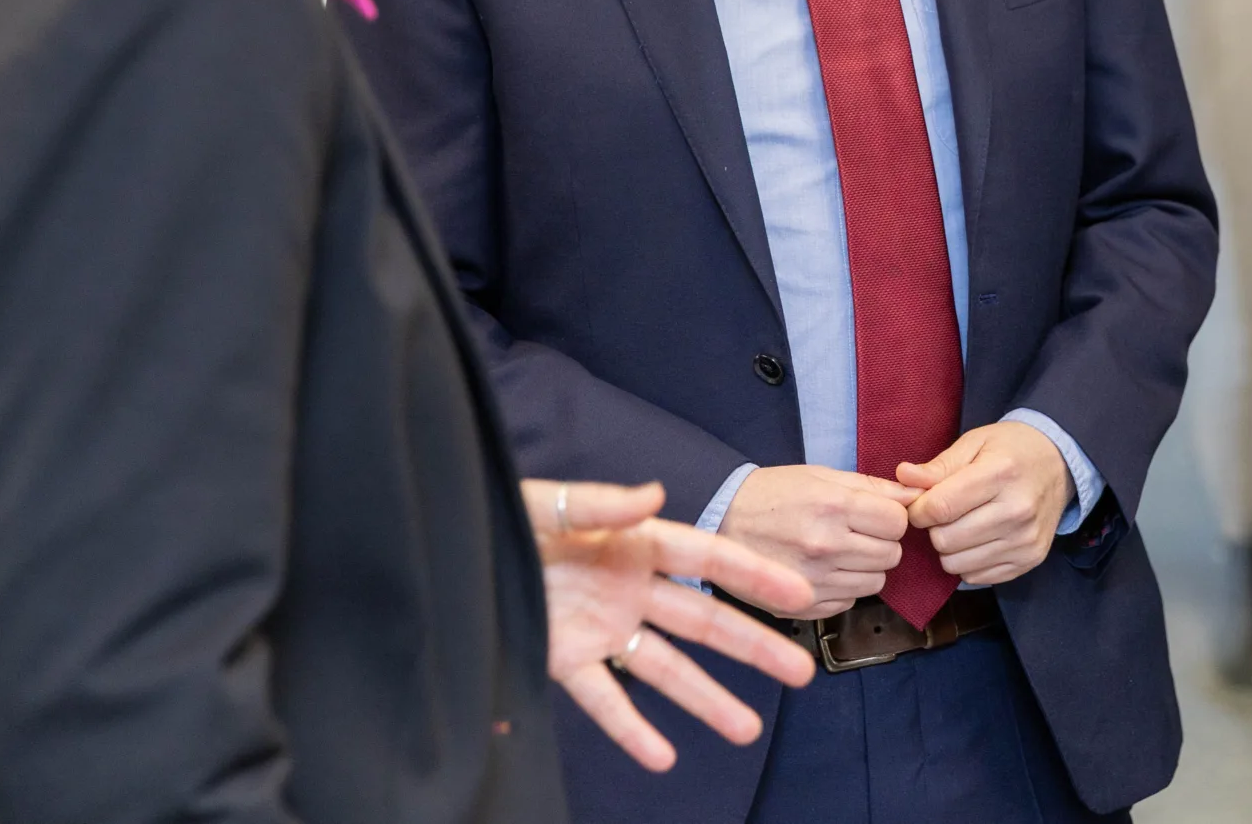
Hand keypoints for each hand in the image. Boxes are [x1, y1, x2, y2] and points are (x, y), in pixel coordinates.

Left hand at [524, 480, 816, 771]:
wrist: (450, 551)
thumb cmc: (501, 518)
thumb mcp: (548, 504)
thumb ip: (601, 504)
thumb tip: (655, 495)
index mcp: (634, 543)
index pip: (707, 560)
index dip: (753, 575)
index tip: (798, 592)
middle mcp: (629, 589)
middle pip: (704, 622)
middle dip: (753, 647)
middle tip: (800, 672)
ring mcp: (602, 628)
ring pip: (666, 668)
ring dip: (706, 700)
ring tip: (746, 729)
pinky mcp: (566, 660)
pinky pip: (605, 700)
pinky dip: (631, 729)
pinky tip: (661, 756)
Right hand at [719, 464, 919, 618]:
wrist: (720, 520)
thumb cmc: (771, 494)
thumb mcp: (820, 475)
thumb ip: (871, 486)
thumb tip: (913, 496)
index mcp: (833, 508)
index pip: (898, 522)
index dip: (892, 517)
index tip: (877, 515)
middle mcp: (825, 547)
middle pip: (892, 555)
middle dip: (882, 543)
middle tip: (858, 533)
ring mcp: (814, 581)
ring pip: (875, 583)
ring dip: (866, 568)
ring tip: (840, 552)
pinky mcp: (802, 607)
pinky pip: (849, 603)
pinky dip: (844, 589)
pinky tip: (824, 571)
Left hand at [898, 420, 1071, 586]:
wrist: (1059, 462)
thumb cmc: (1011, 449)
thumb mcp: (975, 443)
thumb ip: (939, 465)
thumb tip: (903, 477)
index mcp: (1001, 474)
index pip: (940, 507)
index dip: (917, 510)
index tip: (919, 503)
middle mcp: (1018, 511)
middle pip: (945, 540)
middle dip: (934, 528)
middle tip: (945, 512)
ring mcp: (1026, 540)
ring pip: (957, 564)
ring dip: (949, 548)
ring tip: (962, 524)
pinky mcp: (1030, 560)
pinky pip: (976, 577)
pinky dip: (968, 562)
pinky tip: (978, 539)